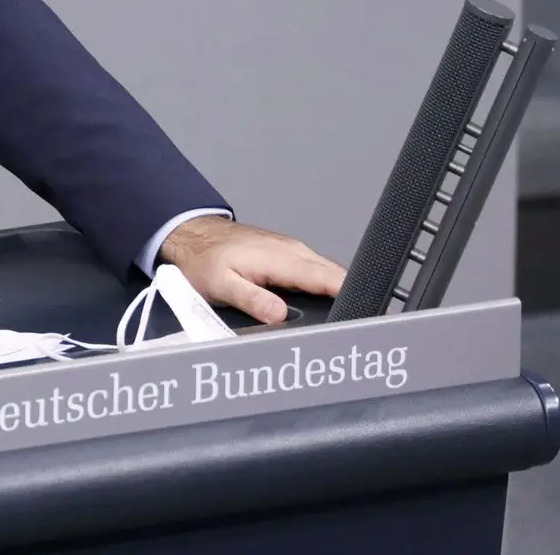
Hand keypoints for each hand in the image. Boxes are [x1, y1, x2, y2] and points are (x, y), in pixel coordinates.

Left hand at [159, 216, 345, 325]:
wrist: (195, 234)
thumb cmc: (205, 259)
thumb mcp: (222, 284)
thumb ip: (252, 299)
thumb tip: (279, 315)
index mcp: (281, 259)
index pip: (327, 278)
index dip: (351, 295)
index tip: (364, 313)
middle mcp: (293, 251)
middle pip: (335, 276)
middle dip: (352, 297)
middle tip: (360, 326)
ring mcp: (293, 251)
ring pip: (328, 273)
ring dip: (340, 291)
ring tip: (350, 318)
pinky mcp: (289, 255)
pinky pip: (316, 270)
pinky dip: (327, 285)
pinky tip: (328, 303)